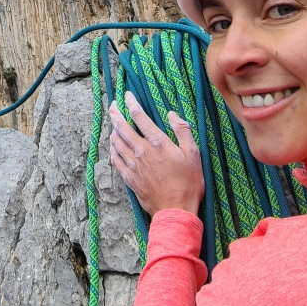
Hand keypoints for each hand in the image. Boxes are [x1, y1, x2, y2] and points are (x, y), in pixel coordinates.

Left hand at [109, 91, 204, 217]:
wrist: (175, 210)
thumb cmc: (188, 183)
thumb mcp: (193, 154)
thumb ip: (182, 131)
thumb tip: (172, 114)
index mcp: (157, 142)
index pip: (139, 116)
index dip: (131, 103)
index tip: (127, 95)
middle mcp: (141, 151)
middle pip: (122, 127)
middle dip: (116, 113)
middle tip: (113, 105)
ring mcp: (133, 165)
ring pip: (116, 142)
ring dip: (113, 130)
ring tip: (113, 123)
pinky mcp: (130, 178)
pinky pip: (115, 160)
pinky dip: (112, 149)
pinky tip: (113, 146)